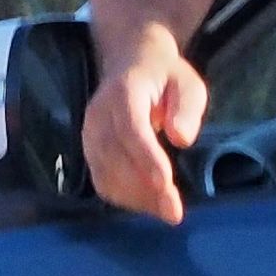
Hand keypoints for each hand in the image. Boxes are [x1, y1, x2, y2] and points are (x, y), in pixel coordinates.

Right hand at [82, 27, 203, 224]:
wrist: (131, 63)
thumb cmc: (165, 77)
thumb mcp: (188, 83)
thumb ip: (187, 108)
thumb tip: (181, 139)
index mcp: (124, 92)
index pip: (132, 130)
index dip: (147, 160)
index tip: (167, 186)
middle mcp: (99, 115)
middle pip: (116, 159)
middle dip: (145, 190)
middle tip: (174, 211)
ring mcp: (89, 134)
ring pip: (105, 175)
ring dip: (135, 198)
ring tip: (165, 209)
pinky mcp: (88, 150)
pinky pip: (100, 181)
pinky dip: (123, 198)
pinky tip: (147, 202)